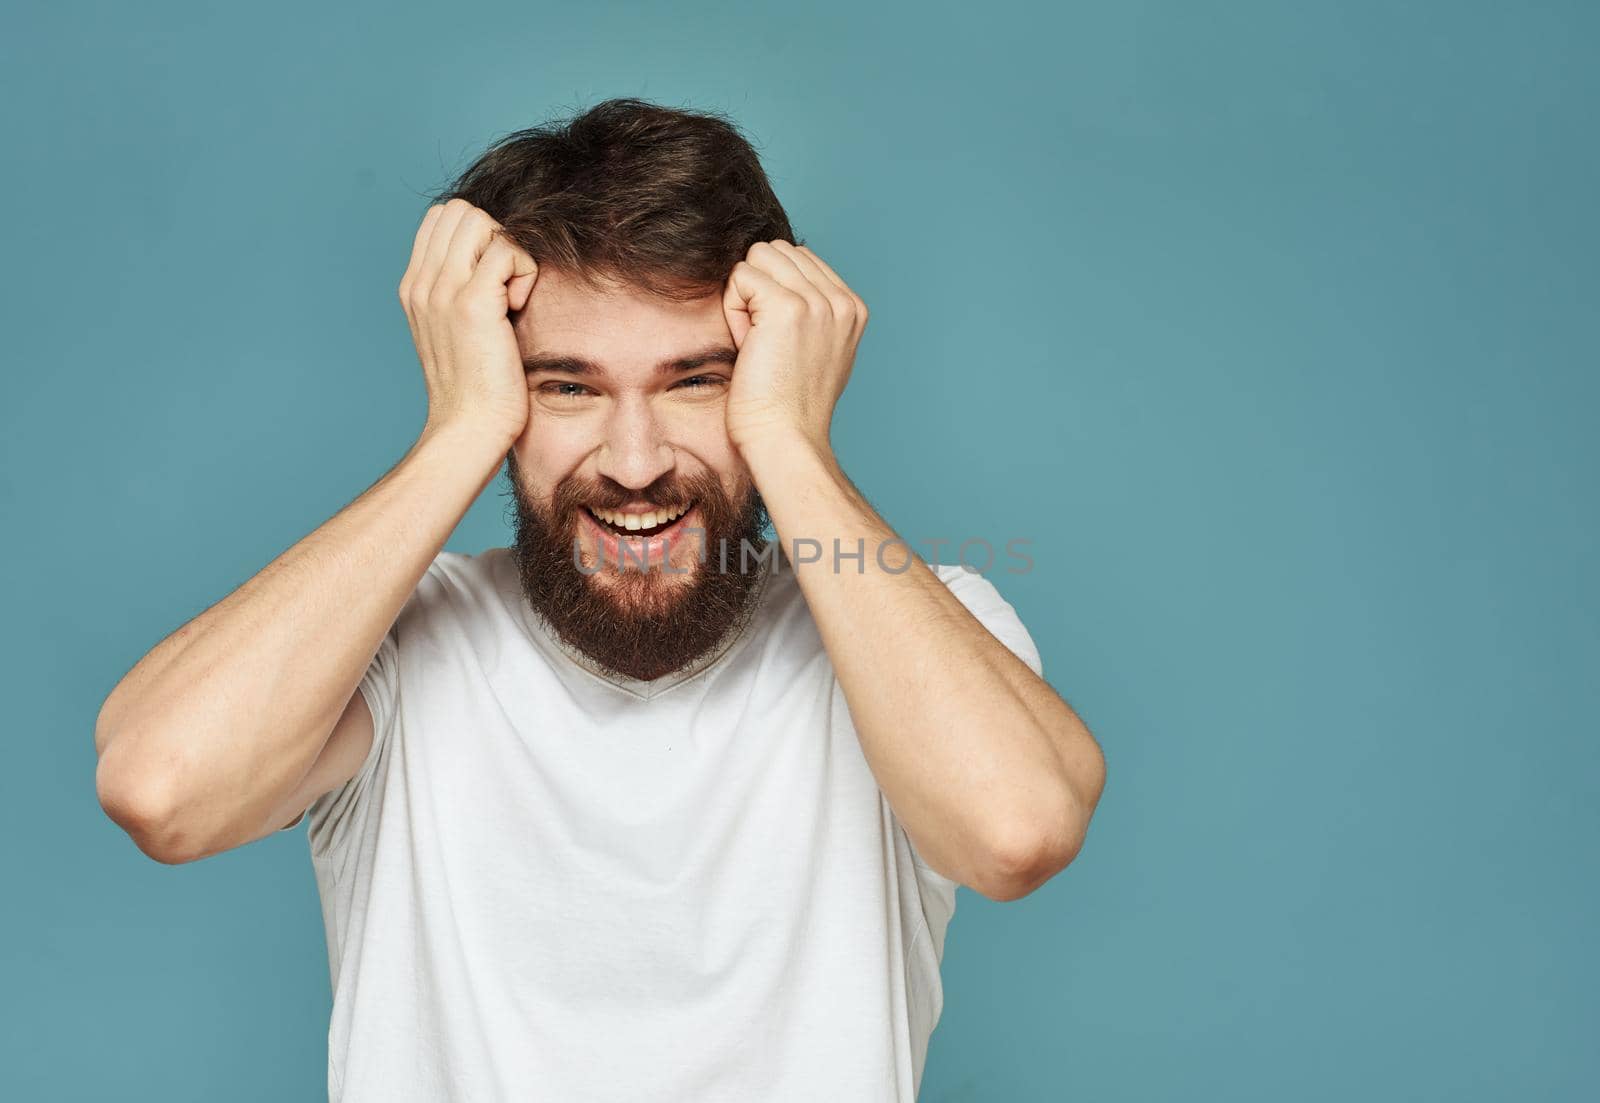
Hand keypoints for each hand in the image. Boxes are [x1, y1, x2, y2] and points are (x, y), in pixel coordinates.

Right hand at [398, 198, 538, 448]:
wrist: (469, 428)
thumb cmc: (477, 387)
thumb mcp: (457, 331)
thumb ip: (461, 293)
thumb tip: (492, 264)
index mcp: (415, 287)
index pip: (441, 218)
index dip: (477, 236)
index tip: (492, 280)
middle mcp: (422, 283)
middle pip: (460, 209)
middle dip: (494, 236)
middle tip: (504, 285)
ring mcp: (443, 290)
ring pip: (481, 221)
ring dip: (509, 251)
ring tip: (510, 296)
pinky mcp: (473, 303)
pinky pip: (506, 249)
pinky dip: (524, 273)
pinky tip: (518, 309)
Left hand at [721, 240, 866, 456]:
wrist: (785, 439)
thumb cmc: (789, 407)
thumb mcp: (818, 353)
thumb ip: (814, 314)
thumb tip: (784, 283)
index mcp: (852, 309)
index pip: (799, 258)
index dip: (774, 292)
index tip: (778, 341)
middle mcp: (841, 302)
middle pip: (777, 252)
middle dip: (759, 289)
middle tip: (762, 341)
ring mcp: (818, 302)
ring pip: (758, 258)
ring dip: (745, 296)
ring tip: (755, 341)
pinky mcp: (788, 307)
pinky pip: (740, 276)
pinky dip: (733, 309)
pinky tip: (747, 344)